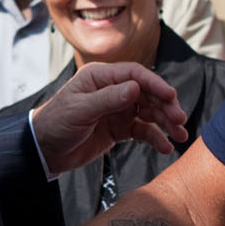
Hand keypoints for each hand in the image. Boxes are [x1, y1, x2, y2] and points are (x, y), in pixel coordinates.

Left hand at [29, 61, 187, 175]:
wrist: (44, 151)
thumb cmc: (56, 123)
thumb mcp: (80, 110)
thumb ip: (108, 99)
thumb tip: (135, 88)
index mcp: (100, 77)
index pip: (135, 75)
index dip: (155, 84)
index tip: (171, 97)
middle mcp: (112, 90)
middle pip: (147, 93)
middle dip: (165, 106)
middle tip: (179, 120)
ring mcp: (117, 110)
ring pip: (149, 112)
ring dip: (166, 123)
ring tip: (180, 135)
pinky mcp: (119, 129)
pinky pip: (143, 131)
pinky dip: (155, 138)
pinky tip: (166, 147)